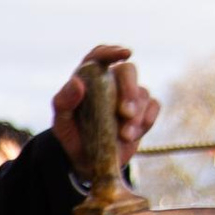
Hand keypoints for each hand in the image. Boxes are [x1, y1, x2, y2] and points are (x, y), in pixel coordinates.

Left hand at [49, 41, 158, 173]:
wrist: (87, 162)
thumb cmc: (72, 136)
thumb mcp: (61, 123)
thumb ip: (63, 102)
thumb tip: (77, 82)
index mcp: (90, 78)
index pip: (100, 56)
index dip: (112, 52)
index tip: (125, 54)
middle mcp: (112, 82)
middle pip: (128, 71)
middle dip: (129, 90)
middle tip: (125, 112)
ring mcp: (130, 96)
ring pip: (142, 93)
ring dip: (136, 115)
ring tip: (124, 136)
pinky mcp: (143, 111)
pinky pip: (153, 107)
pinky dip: (147, 120)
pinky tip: (134, 135)